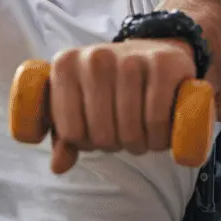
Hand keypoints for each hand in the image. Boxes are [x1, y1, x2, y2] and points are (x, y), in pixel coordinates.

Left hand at [46, 38, 208, 174]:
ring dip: (140, 144)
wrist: (151, 53)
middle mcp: (94, 58)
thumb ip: (65, 136)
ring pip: (130, 131)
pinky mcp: (162, 64)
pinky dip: (159, 136)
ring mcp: (129, 58)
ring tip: (142, 134)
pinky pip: (155, 119)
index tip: (98, 131)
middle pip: (101, 135)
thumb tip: (58, 166)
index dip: (87, 143)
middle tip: (124, 134)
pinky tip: (160, 131)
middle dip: (115, 145)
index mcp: (65, 65)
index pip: (71, 133)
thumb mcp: (81, 104)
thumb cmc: (110, 87)